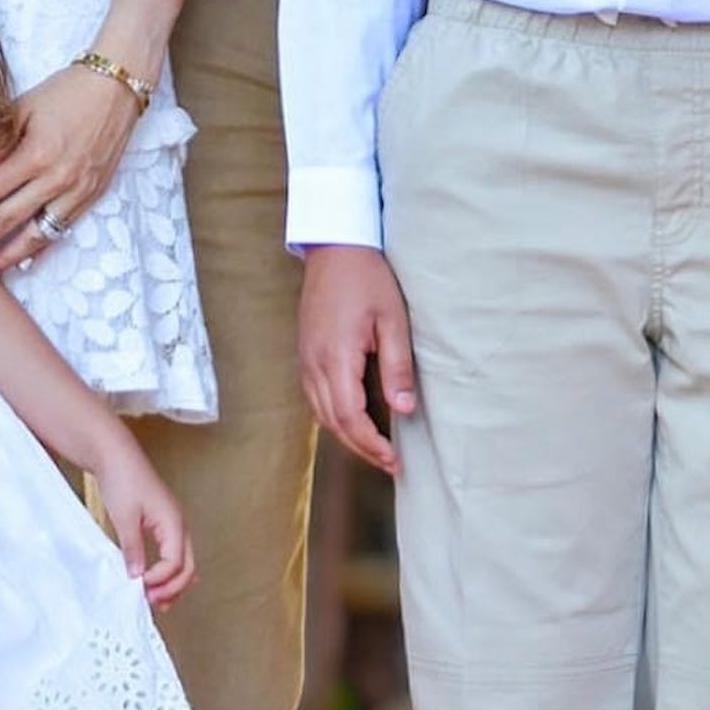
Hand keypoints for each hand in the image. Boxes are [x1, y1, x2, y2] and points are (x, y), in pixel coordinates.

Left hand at [0, 63, 141, 276]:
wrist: (116, 87)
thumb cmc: (65, 92)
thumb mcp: (24, 107)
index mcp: (35, 152)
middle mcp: (56, 177)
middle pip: (7, 218)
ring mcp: (77, 189)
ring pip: (36, 234)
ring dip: (8, 256)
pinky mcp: (92, 195)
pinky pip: (62, 228)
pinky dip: (41, 246)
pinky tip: (25, 260)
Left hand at [92, 431, 194, 605]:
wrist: (116, 454)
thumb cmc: (123, 478)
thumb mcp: (125, 517)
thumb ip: (133, 549)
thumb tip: (137, 577)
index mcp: (173, 522)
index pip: (175, 563)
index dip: (160, 581)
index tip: (139, 589)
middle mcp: (178, 524)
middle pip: (187, 566)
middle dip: (173, 589)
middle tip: (152, 603)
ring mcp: (173, 523)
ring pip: (184, 561)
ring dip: (172, 583)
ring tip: (156, 599)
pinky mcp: (162, 522)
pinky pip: (173, 553)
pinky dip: (167, 571)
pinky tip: (154, 580)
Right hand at [299, 244, 415, 474]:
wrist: (334, 246)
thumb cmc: (367, 278)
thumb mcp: (392, 319)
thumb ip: (397, 366)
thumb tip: (404, 409)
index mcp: (336, 357)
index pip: (351, 418)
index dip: (372, 445)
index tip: (395, 460)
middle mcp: (314, 363)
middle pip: (333, 422)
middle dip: (361, 448)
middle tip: (390, 463)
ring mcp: (305, 357)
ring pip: (320, 413)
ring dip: (346, 435)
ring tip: (375, 447)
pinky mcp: (305, 351)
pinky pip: (315, 396)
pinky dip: (333, 416)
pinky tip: (353, 418)